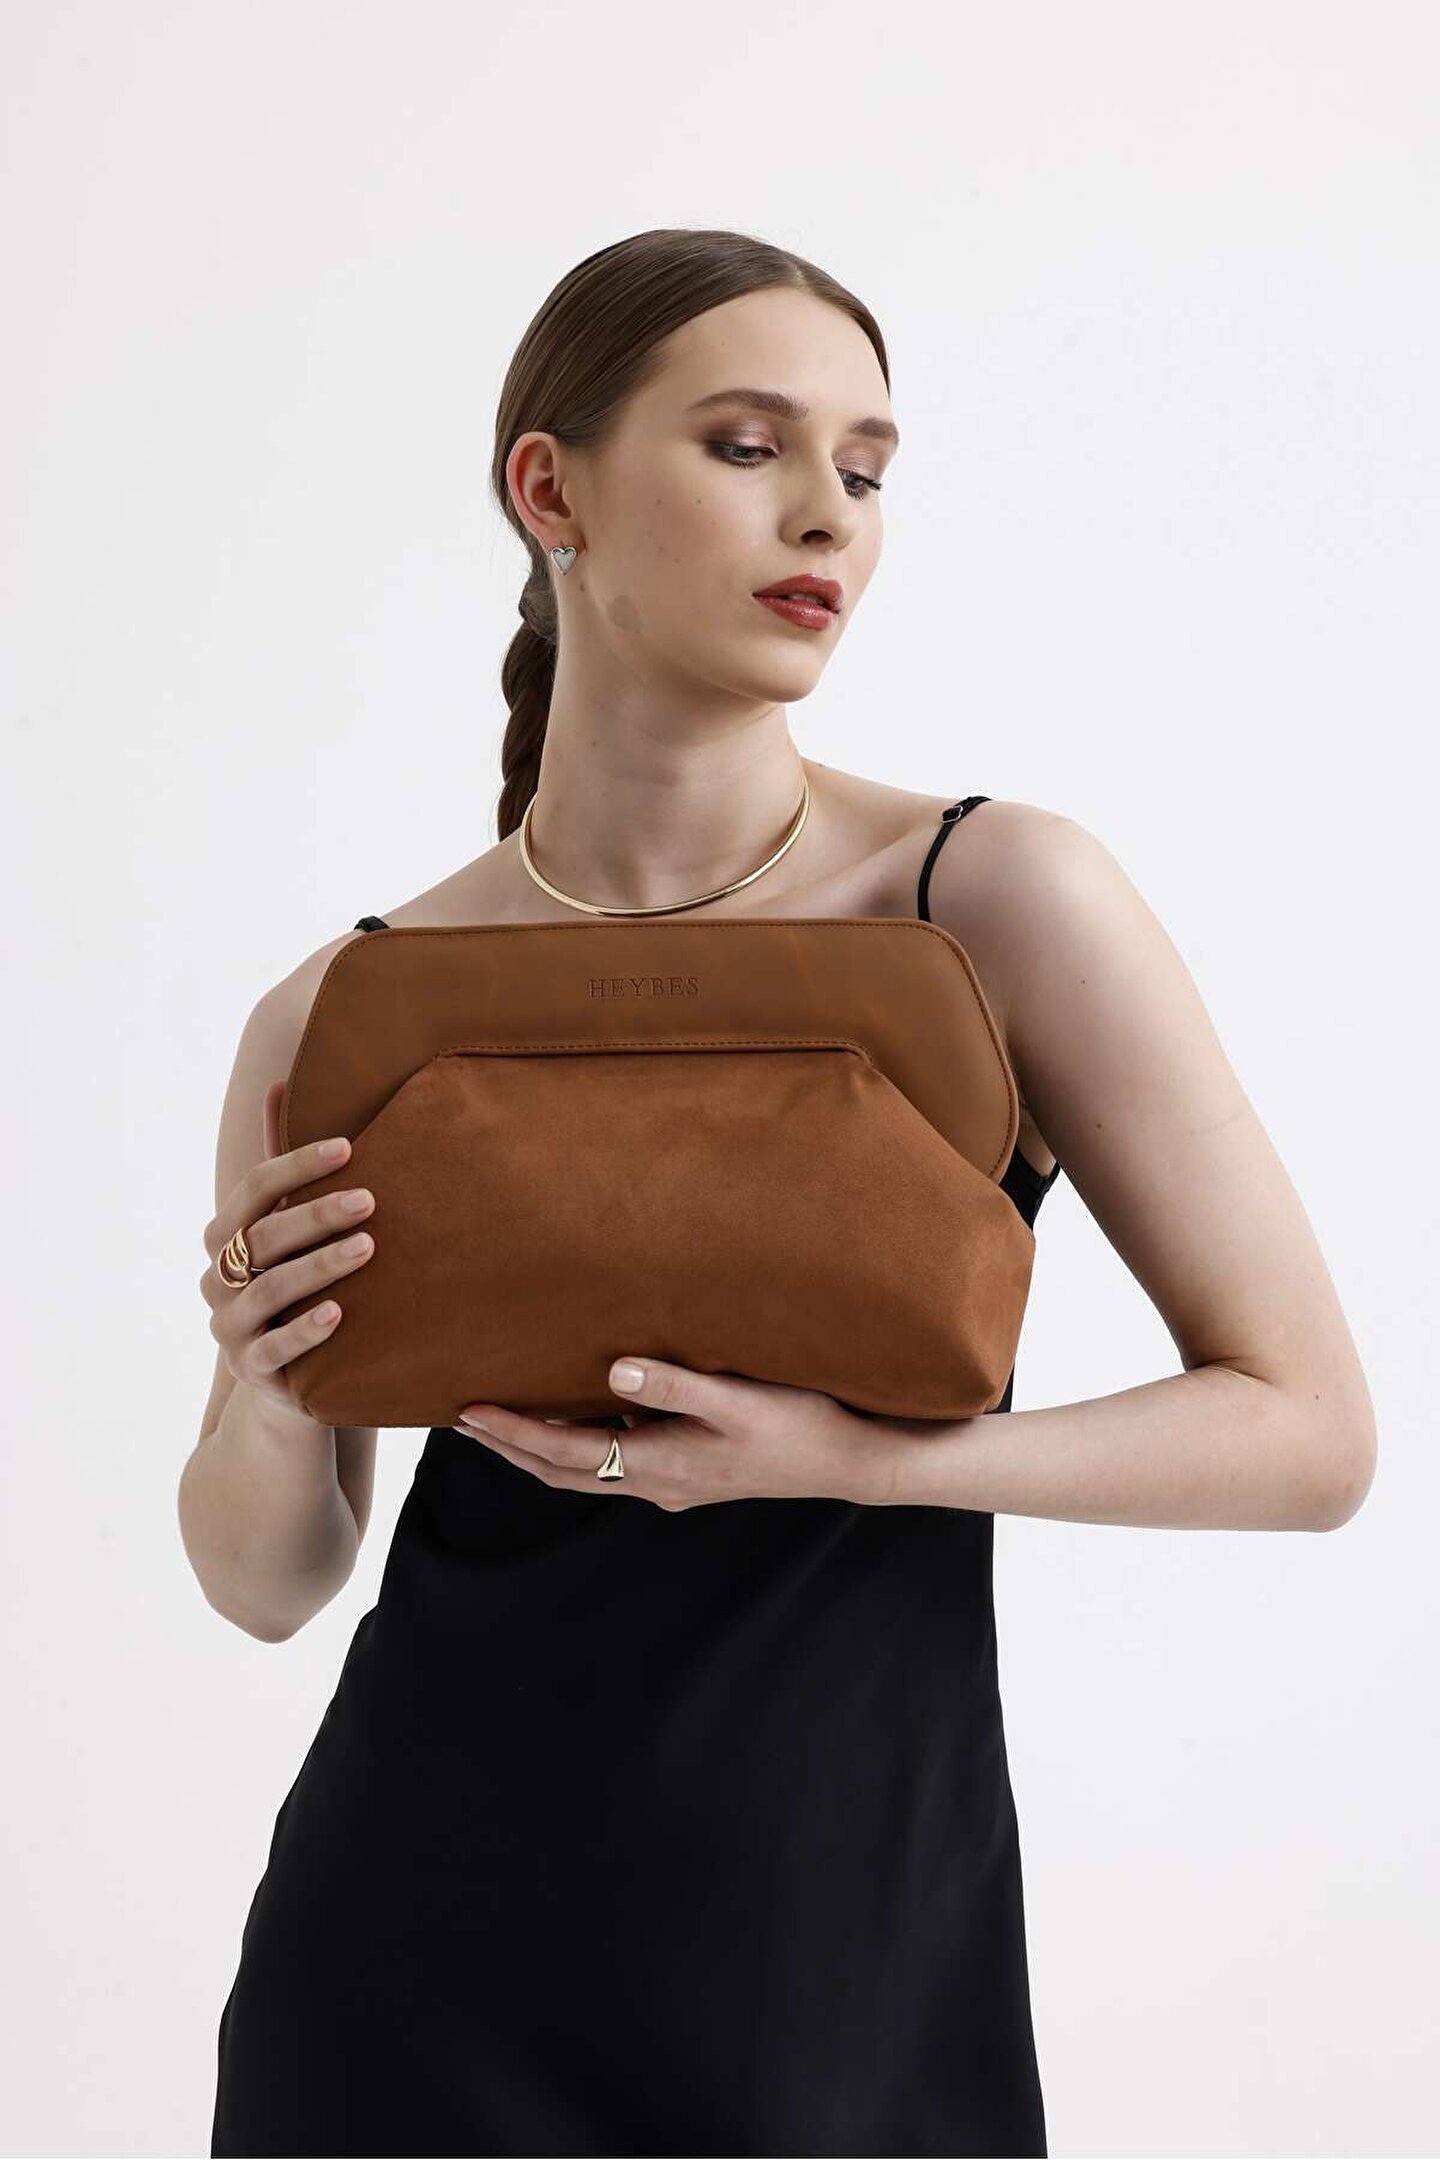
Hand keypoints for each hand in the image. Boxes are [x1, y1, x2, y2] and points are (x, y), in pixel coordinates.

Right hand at [199, 1079, 376, 1424]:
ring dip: (318, 1266)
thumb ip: (284, 1170)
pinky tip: (340, 1315)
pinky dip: (305, 1330)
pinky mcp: (250, 1372)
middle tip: (370, 1200)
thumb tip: (276, 1083)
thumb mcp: (287, 1230)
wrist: (288, 1383)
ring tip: (368, 1247)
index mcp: (223, 1238)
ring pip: (267, 1290)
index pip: (253, 1189)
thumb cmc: (296, 1289)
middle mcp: (216, 1280)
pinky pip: (274, 1351)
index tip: (349, 1147)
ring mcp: (229, 1328)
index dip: (297, 1165)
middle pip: (262, 1238)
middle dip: (315, 1215)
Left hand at [455, 1356, 882, 1509]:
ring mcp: (675, 1484)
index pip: (565, 1452)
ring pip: (587, 1471)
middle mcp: (658, 1484)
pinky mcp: (693, 1474)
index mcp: (660, 1466)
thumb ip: (675, 1384)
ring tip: (504, 1420)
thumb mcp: (740, 1399)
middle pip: (563, 1471)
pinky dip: (582, 1445)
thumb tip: (612, 1369)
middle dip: (511, 1447)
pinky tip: (582, 1416)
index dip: (513, 1433)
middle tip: (463, 1420)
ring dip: (540, 1450)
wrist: (855, 1463)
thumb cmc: (802, 1426)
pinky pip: (617, 1462)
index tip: (468, 1412)